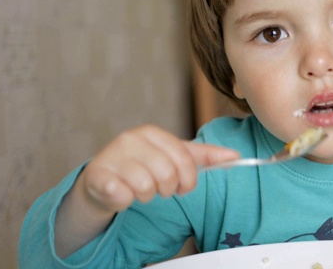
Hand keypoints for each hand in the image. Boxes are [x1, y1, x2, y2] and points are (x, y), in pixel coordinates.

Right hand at [80, 125, 239, 213]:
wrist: (103, 182)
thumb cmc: (143, 167)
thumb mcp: (174, 158)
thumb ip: (205, 156)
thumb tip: (236, 156)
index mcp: (152, 132)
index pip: (184, 159)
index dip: (188, 180)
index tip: (183, 187)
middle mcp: (130, 139)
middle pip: (166, 174)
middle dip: (166, 189)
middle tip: (158, 188)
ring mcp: (112, 155)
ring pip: (146, 188)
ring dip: (146, 196)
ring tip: (138, 190)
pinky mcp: (96, 175)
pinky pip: (122, 196)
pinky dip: (125, 200)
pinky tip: (121, 193)